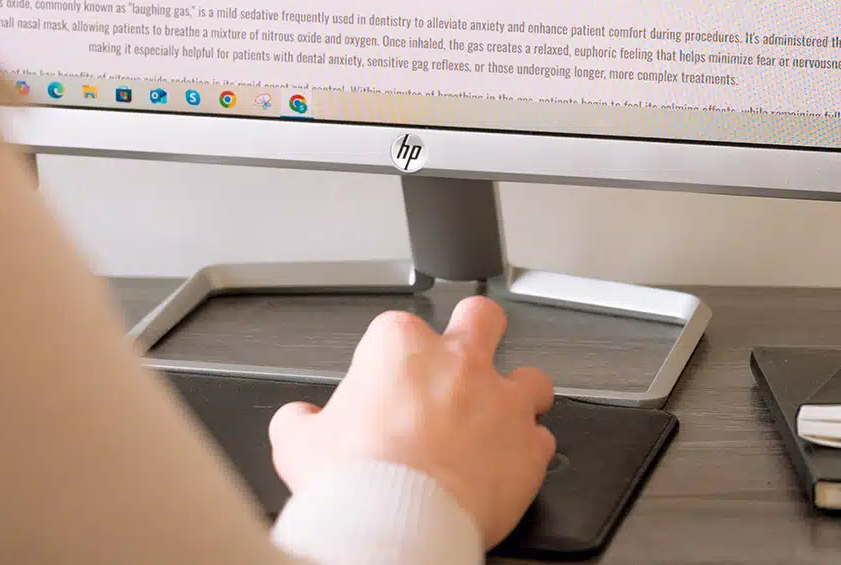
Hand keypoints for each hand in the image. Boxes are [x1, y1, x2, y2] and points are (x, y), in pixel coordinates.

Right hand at [268, 296, 556, 547]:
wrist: (399, 523)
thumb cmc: (357, 480)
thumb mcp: (298, 443)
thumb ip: (301, 421)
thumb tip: (299, 421)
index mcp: (400, 348)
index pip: (400, 328)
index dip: (393, 358)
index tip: (388, 384)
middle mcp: (458, 364)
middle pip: (482, 317)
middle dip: (478, 329)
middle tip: (467, 352)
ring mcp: (500, 403)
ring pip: (530, 377)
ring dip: (518, 394)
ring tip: (502, 414)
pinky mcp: (528, 448)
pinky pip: (542, 439)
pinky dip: (528, 450)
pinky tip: (511, 463)